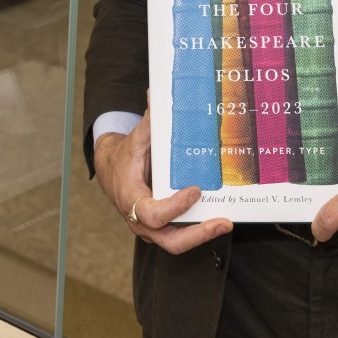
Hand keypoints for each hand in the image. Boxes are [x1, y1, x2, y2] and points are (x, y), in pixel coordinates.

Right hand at [94, 108, 231, 254]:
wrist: (111, 171)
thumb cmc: (124, 156)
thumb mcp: (135, 139)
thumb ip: (149, 122)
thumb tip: (157, 94)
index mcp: (131, 198)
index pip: (153, 213)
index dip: (175, 206)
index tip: (195, 190)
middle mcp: (140, 220)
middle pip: (170, 241)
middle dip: (198, 236)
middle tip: (223, 223)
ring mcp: (150, 228)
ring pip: (176, 243)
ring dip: (203, 235)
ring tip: (226, 222)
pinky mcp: (161, 228)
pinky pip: (179, 235)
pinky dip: (197, 230)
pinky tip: (217, 218)